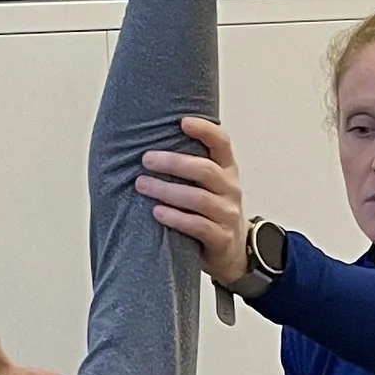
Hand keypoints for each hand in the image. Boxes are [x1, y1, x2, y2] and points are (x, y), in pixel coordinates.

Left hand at [135, 115, 248, 284]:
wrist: (232, 253)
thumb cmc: (212, 213)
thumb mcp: (209, 186)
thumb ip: (190, 168)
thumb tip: (148, 147)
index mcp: (227, 171)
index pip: (222, 144)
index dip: (205, 131)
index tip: (182, 121)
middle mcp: (230, 189)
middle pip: (205, 170)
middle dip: (173, 163)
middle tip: (146, 159)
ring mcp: (227, 214)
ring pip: (198, 198)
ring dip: (167, 190)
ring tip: (143, 185)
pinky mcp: (221, 238)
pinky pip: (198, 226)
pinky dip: (175, 218)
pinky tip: (157, 212)